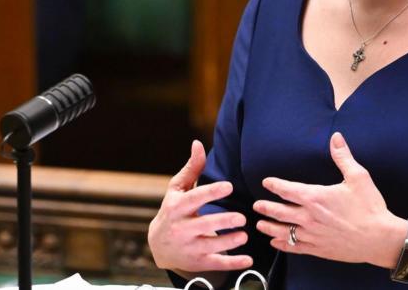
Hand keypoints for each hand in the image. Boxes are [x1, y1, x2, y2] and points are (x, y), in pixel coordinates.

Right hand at [148, 140, 252, 274]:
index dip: (211, 192)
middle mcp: (181, 228)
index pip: (194, 198)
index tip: (228, 186)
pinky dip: (233, 263)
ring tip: (244, 235)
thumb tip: (198, 143)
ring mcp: (189, 247)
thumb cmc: (173, 210)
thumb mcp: (178, 189)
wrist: (159, 245)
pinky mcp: (198, 262)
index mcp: (177, 207)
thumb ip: (192, 168)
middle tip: (241, 217)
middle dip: (223, 222)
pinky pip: (217, 264)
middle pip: (204, 224)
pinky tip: (248, 260)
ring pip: (211, 246)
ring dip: (229, 242)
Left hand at [253, 133, 403, 267]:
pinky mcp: (319, 250)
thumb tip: (335, 137)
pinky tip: (276, 243)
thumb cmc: (370, 207)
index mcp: (316, 197)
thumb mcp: (358, 177)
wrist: (379, 239)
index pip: (287, 190)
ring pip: (284, 232)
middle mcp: (309, 217)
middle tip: (256, 205)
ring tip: (260, 224)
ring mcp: (313, 235)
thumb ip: (343, 157)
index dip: (275, 185)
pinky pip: (295, 248)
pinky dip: (283, 244)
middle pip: (280, 212)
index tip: (266, 182)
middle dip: (266, 207)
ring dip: (270, 227)